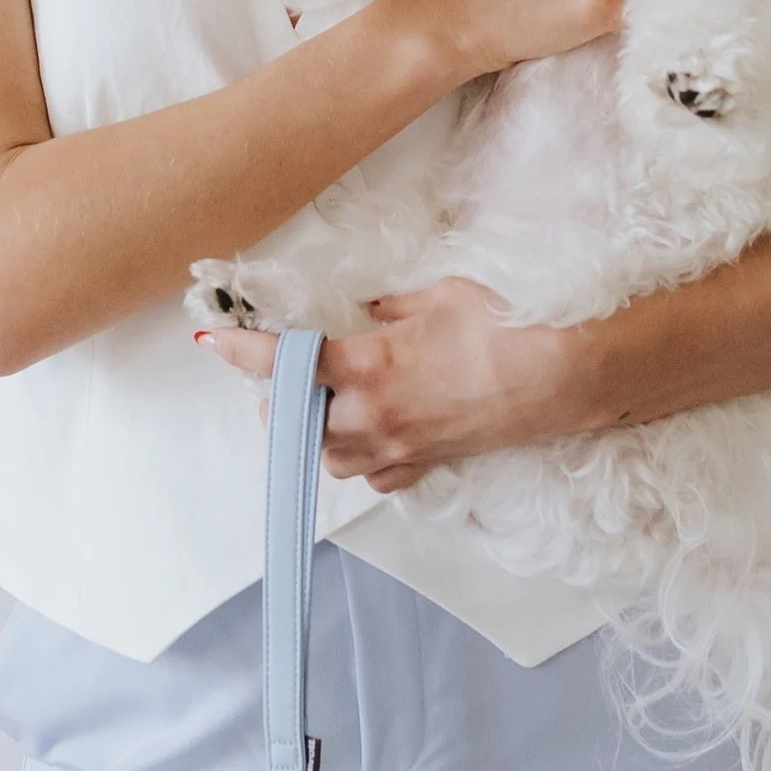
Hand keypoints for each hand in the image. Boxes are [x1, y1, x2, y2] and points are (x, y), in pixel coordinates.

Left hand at [200, 279, 591, 490]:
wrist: (557, 376)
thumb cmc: (501, 325)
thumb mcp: (439, 296)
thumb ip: (393, 307)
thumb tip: (371, 310)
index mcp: (367, 364)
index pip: (286, 361)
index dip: (242, 352)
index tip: (214, 343)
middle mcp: (372, 413)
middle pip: (295, 422)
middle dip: (282, 400)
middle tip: (289, 374)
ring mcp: (398, 445)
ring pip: (329, 458)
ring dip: (318, 435)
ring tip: (329, 408)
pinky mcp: (425, 463)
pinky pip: (375, 474)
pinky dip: (363, 459)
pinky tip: (375, 435)